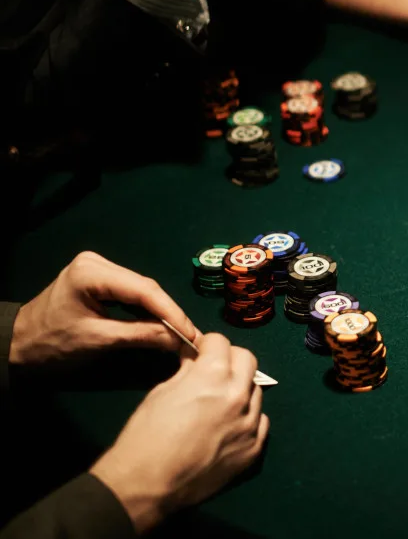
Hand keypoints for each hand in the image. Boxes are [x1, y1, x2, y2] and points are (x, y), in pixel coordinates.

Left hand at [10, 251, 195, 368]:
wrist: (16, 345)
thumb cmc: (51, 344)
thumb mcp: (98, 341)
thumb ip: (141, 336)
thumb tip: (179, 341)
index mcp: (91, 272)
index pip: (143, 290)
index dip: (171, 312)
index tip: (191, 334)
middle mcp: (97, 262)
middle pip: (144, 287)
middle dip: (169, 312)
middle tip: (190, 336)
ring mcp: (97, 268)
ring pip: (141, 289)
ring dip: (161, 310)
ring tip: (180, 331)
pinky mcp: (98, 278)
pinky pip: (131, 292)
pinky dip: (146, 308)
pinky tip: (160, 322)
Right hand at [91, 333, 267, 533]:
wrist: (147, 486)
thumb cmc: (145, 436)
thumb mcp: (161, 392)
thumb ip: (187, 371)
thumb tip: (195, 357)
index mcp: (213, 375)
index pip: (221, 342)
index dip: (207, 345)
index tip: (200, 352)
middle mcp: (238, 395)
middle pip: (247, 360)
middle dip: (229, 359)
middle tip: (213, 370)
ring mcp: (250, 423)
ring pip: (255, 391)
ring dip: (239, 389)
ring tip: (219, 403)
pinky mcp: (254, 448)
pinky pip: (260, 421)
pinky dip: (247, 418)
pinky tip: (229, 426)